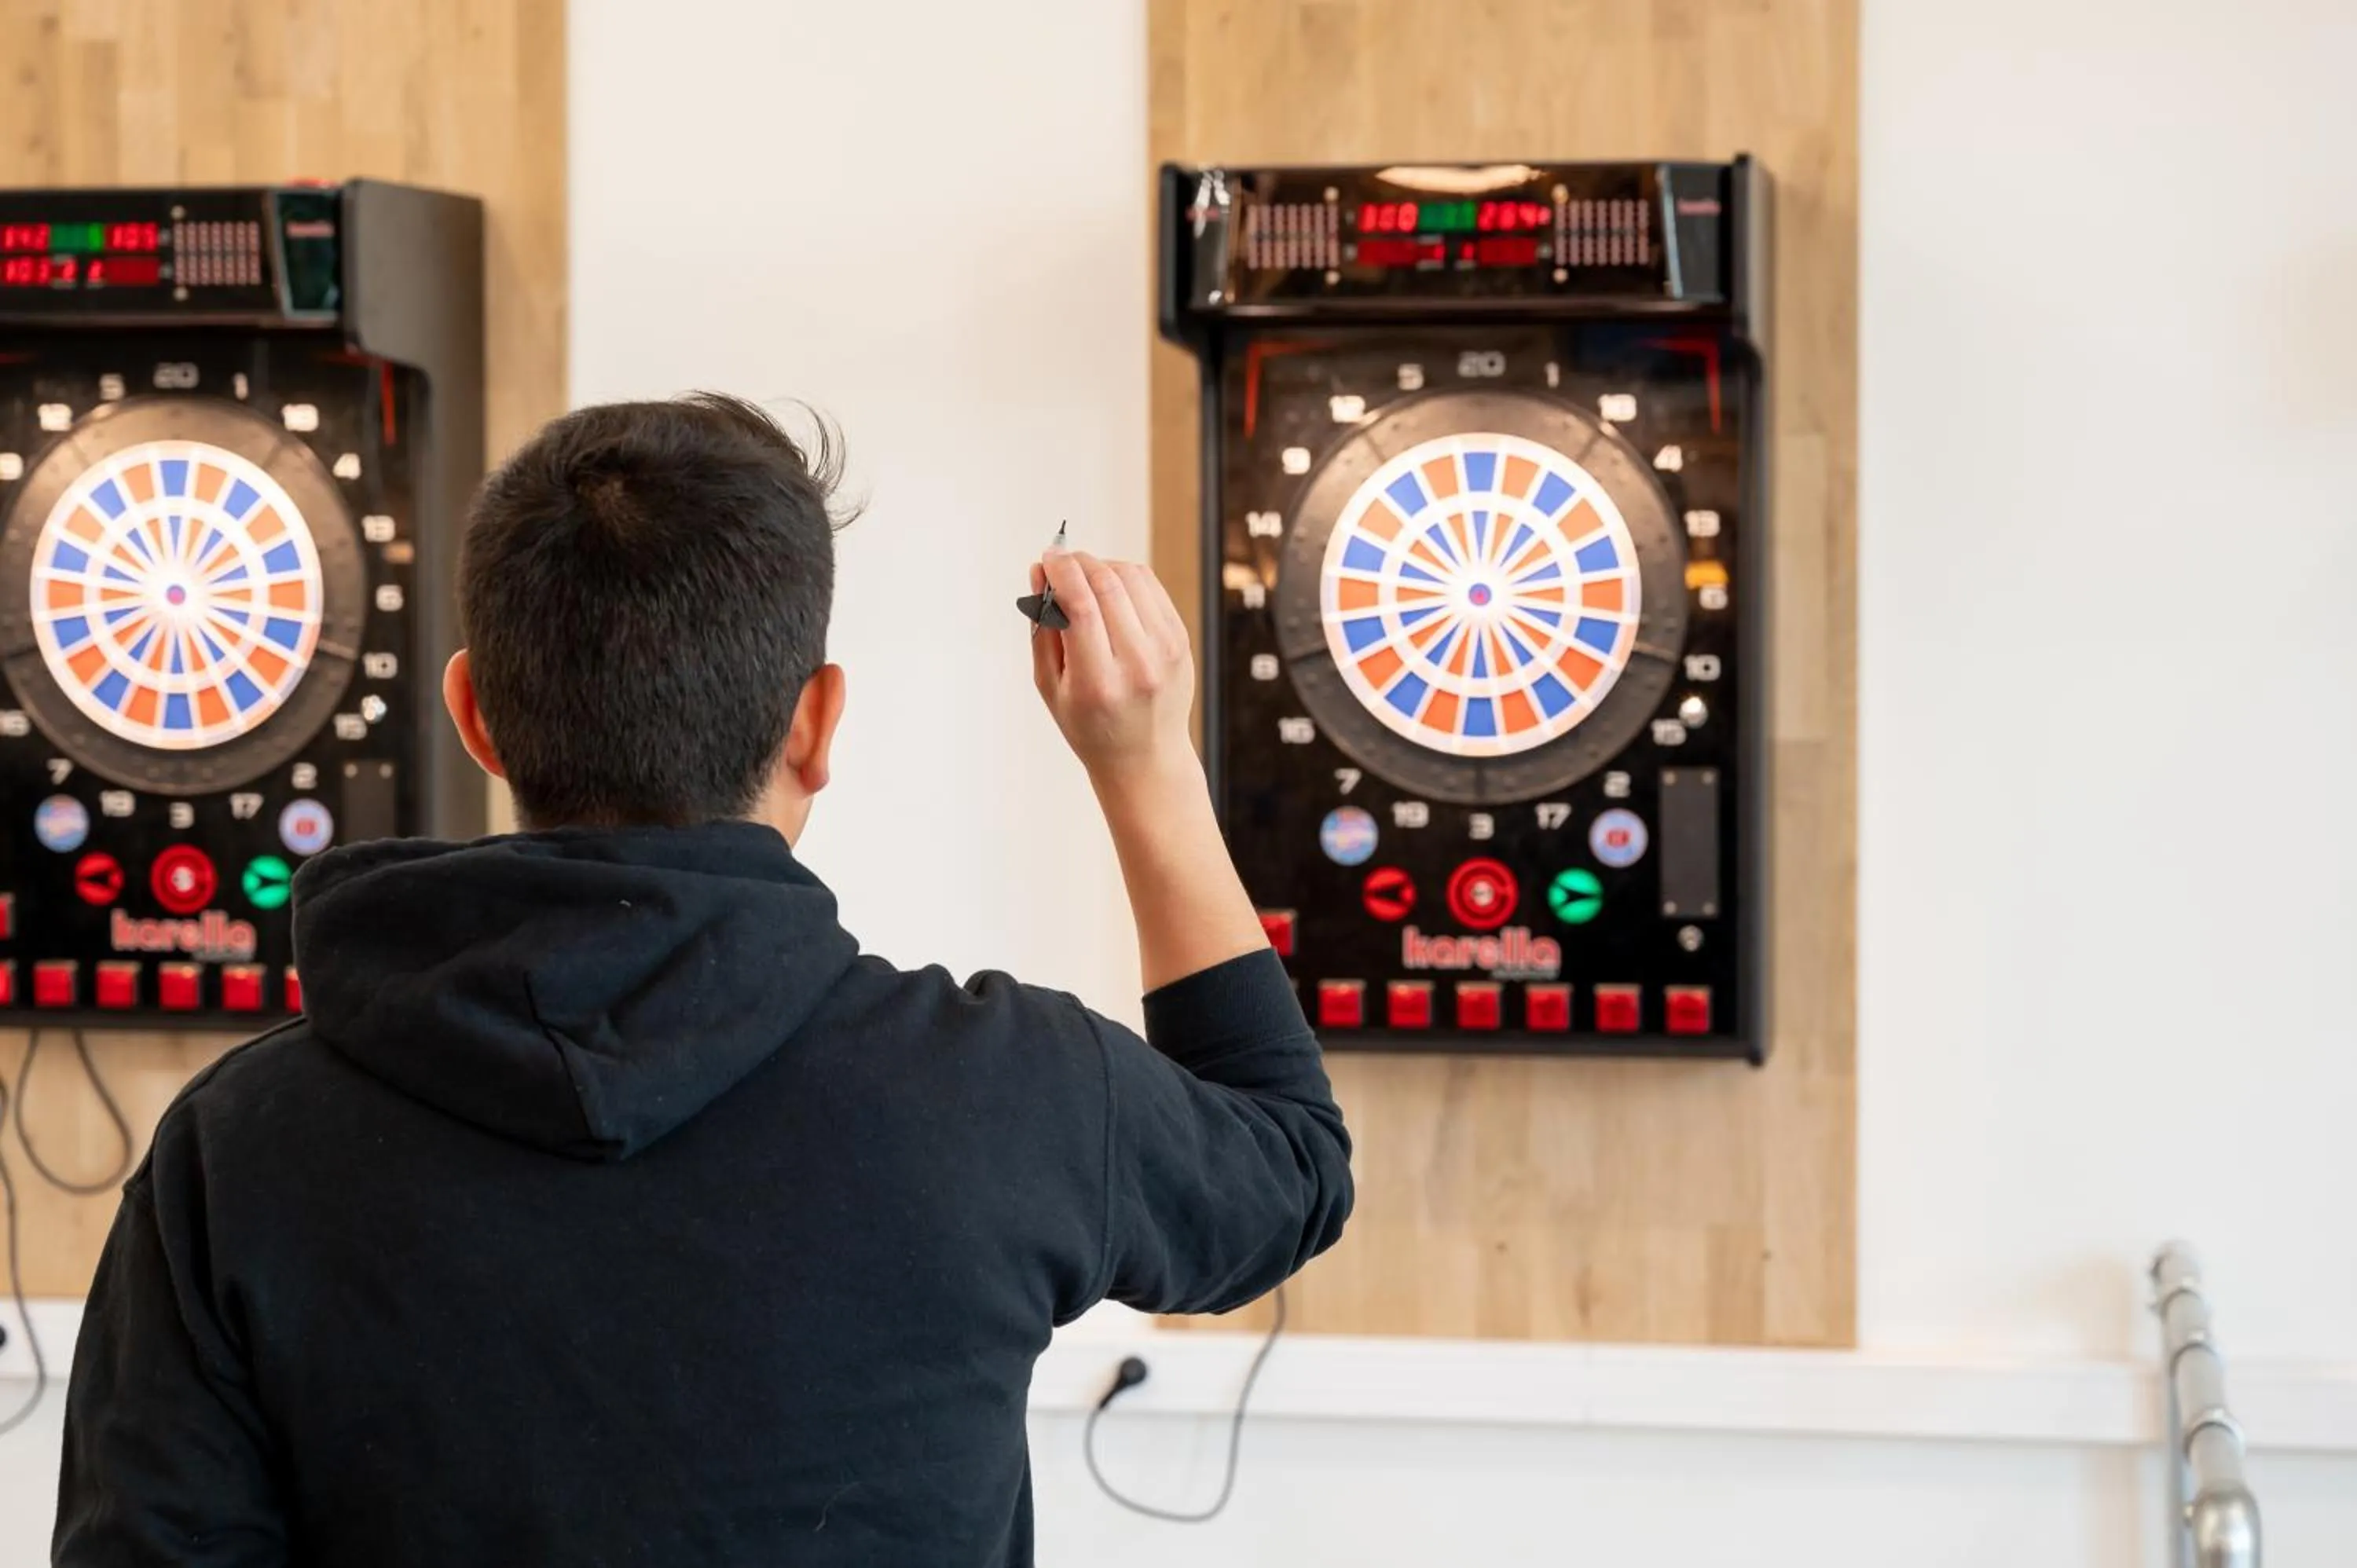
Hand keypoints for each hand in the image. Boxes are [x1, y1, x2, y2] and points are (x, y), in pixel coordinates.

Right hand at [1029, 551, 1195, 788]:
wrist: (1145, 757)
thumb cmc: (1091, 726)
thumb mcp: (1050, 686)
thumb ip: (1043, 628)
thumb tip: (1041, 573)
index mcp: (1098, 682)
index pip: (1080, 605)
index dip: (1060, 571)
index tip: (1047, 557)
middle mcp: (1137, 664)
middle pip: (1106, 584)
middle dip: (1078, 562)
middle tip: (1060, 561)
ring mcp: (1165, 651)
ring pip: (1131, 577)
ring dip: (1101, 565)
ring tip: (1082, 577)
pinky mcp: (1180, 641)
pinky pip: (1151, 587)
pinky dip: (1125, 576)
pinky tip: (1109, 588)